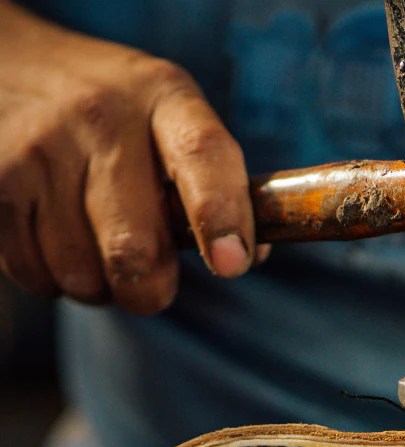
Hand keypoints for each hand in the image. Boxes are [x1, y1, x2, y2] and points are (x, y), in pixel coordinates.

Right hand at [0, 3, 265, 313]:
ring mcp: (38, 150)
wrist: (11, 66)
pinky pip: (34, 273)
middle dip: (152, 291)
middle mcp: (100, 118)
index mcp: (165, 99)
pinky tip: (59, 241)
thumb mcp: (173, 115)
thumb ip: (215, 181)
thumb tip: (250, 256)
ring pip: (82, 274)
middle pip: (135, 246)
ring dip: (99, 287)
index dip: (222, 216)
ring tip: (100, 249)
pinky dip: (54, 280)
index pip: (202, 156)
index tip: (232, 264)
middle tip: (154, 287)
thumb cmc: (119, 113)